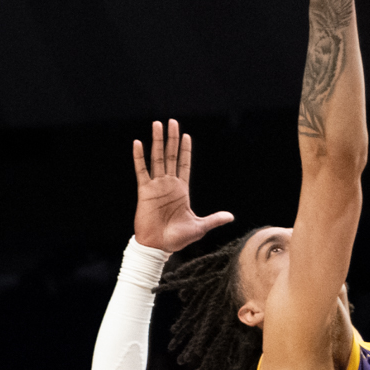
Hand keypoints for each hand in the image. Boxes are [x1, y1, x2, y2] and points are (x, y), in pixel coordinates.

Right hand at [131, 119, 233, 252]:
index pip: (184, 164)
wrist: (158, 247)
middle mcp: (168, 184)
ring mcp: (156, 186)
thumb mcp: (199, 227)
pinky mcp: (145, 191)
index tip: (186, 135)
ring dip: (156, 141)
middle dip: (171, 139)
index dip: (185, 150)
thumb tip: (231, 216)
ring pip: (156, 158)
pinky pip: (141, 171)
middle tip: (172, 121)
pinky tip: (138, 143)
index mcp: (181, 190)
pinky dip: (139, 157)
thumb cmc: (177, 239)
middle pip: (170, 156)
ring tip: (157, 124)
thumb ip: (214, 219)